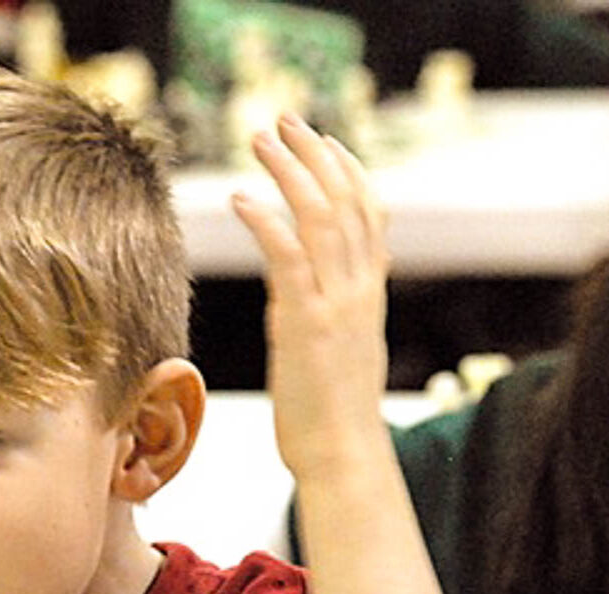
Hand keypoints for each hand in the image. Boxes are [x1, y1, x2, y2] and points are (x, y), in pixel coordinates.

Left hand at [229, 114, 389, 481]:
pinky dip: (266, 222)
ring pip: (320, 217)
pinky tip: (241, 199)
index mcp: (369, 294)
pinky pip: (288, 257)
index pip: (369, 214)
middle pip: (346, 200)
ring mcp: (336, 303)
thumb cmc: (330, 416)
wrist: (342, 455)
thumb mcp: (339, 352)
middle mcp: (359, 290)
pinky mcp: (306, 322)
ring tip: (259, 141)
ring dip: (288, 172)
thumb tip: (312, 301)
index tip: (324, 140)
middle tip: (282, 120)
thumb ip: (331, 315)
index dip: (348, 171)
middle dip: (314, 154)